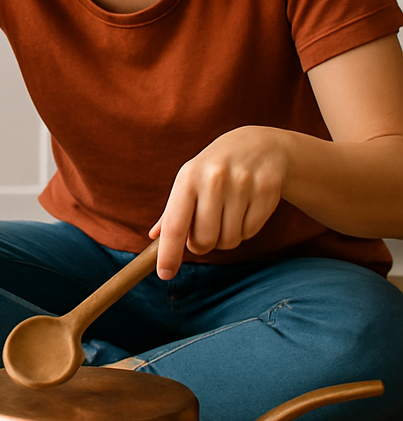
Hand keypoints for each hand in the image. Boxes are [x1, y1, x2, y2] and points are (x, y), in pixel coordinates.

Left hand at [150, 126, 285, 279]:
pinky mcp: (267, 191)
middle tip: (204, 233)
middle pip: (204, 239)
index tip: (164, 274)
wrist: (257, 145)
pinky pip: (250, 233)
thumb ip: (173, 211)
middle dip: (202, 244)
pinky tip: (243, 210)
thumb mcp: (189, 181)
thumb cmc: (214, 169)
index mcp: (188, 177)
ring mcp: (242, 184)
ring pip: (229, 240)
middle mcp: (214, 180)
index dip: (169, 253)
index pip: (176, 225)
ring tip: (225, 217)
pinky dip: (245, 230)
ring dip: (225, 238)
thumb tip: (154, 237)